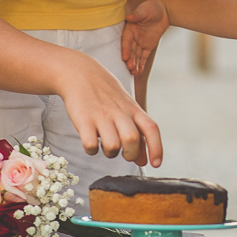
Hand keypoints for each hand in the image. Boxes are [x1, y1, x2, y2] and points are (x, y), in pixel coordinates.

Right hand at [55, 52, 162, 166]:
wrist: (80, 72)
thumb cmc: (106, 94)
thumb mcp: (126, 109)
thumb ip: (137, 133)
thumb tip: (144, 161)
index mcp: (133, 109)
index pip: (151, 128)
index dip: (156, 148)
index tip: (156, 164)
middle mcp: (119, 112)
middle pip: (132, 139)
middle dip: (130, 154)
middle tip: (125, 154)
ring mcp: (101, 116)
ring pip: (112, 146)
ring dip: (110, 153)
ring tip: (105, 145)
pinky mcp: (83, 119)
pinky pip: (90, 145)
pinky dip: (92, 150)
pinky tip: (90, 143)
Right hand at [121, 0, 170, 74]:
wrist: (164, 10)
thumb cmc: (151, 7)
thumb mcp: (144, 10)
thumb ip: (137, 15)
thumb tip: (129, 17)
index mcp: (130, 29)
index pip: (126, 41)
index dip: (125, 49)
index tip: (125, 57)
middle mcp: (133, 37)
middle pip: (131, 50)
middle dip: (130, 59)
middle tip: (130, 67)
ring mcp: (140, 42)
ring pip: (137, 55)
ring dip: (135, 64)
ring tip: (134, 73)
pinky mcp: (148, 46)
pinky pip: (144, 56)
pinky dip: (142, 64)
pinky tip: (139, 72)